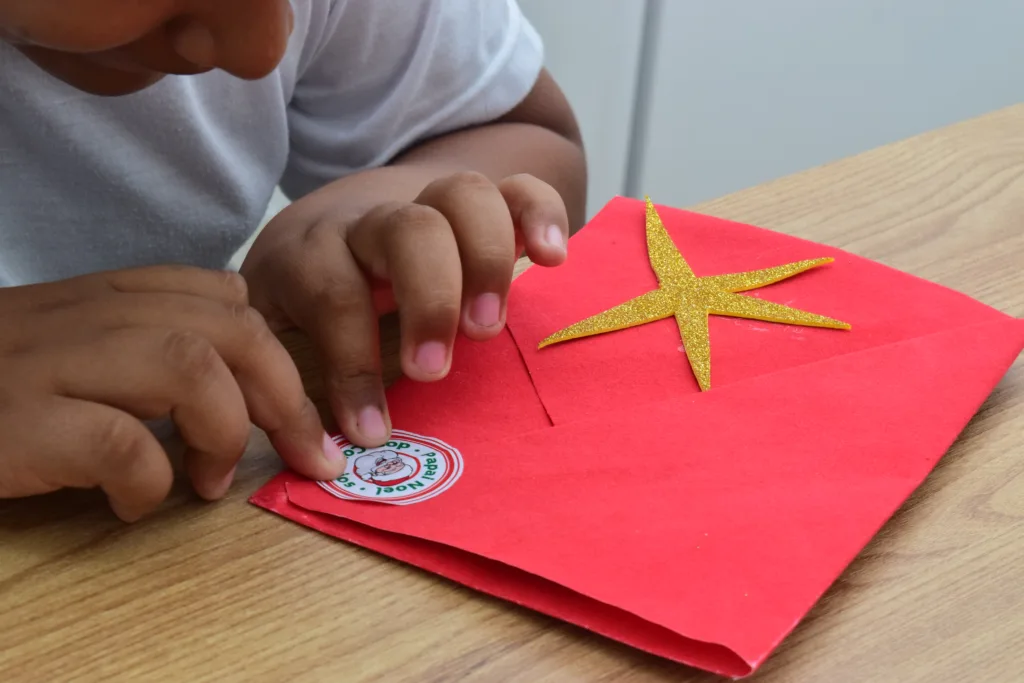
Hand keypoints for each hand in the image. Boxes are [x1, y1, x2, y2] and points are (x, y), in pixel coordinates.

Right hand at [0, 266, 344, 521]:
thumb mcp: (74, 344)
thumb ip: (147, 342)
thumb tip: (240, 385)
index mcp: (104, 295)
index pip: (224, 297)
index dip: (277, 353)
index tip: (296, 411)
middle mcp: (84, 316)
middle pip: (229, 328)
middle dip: (285, 394)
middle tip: (305, 452)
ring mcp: (48, 363)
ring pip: (190, 365)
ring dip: (225, 430)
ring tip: (211, 480)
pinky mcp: (17, 419)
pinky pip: (119, 442)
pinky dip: (147, 481)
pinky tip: (131, 504)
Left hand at [241, 171, 568, 446]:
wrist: (342, 214)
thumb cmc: (311, 289)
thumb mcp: (278, 322)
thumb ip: (288, 370)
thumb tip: (310, 449)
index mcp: (313, 252)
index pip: (333, 293)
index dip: (353, 364)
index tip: (372, 431)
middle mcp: (373, 219)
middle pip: (407, 229)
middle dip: (430, 299)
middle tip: (436, 370)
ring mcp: (429, 201)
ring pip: (464, 196)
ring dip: (487, 261)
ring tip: (490, 328)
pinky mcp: (480, 203)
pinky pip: (517, 189)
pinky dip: (540, 216)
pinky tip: (552, 259)